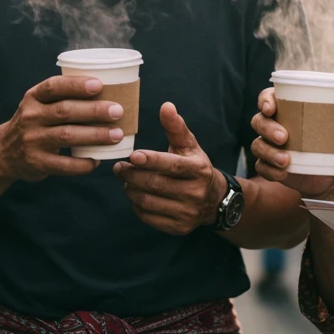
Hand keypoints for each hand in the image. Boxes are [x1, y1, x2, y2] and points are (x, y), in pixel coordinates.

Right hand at [0, 76, 124, 181]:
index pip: (53, 86)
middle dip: (94, 110)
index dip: (76, 85)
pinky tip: (97, 161)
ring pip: (67, 136)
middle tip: (118, 111)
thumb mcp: (39, 104)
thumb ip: (62, 98)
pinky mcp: (36, 162)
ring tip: (117, 135)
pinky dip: (82, 164)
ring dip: (94, 135)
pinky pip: (63, 164)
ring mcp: (32, 140)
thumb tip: (108, 93)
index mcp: (33, 97)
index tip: (99, 85)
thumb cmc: (35, 122)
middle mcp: (30, 117)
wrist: (4, 152)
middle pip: (65, 111)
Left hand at [113, 102, 224, 235]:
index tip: (133, 156)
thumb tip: (166, 105)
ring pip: (149, 202)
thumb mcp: (189, 145)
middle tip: (118, 167)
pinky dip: (136, 206)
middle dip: (132, 175)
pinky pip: (149, 217)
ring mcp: (188, 213)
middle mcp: (196, 193)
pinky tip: (134, 194)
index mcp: (199, 170)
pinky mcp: (179, 228)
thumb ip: (175, 126)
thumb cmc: (194, 166)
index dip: (152, 161)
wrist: (214, 200)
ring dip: (131, 190)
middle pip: (156, 184)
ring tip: (125, 180)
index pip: (172, 166)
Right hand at [249, 86, 333, 198]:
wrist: (331, 177)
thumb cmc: (333, 145)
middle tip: (284, 137)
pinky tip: (282, 174)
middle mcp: (272, 126)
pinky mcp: (269, 167)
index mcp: (287, 110)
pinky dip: (270, 170)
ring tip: (287, 161)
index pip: (268, 98)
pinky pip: (261, 167)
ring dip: (269, 152)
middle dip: (268, 128)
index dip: (265, 100)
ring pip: (257, 145)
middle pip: (259, 121)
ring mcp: (268, 147)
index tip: (271, 107)